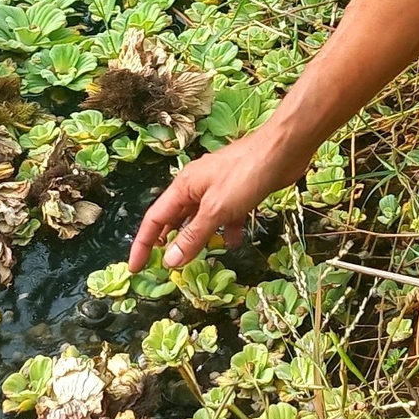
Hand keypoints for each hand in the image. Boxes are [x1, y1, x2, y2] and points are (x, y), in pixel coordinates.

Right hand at [128, 126, 309, 270]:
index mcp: (184, 187)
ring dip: (197, 238)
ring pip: (200, 218)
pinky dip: (225, 230)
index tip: (134, 268)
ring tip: (196, 260)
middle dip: (168, 242)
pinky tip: (233, 243)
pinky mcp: (238, 192)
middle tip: (163, 267)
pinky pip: (225, 215)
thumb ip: (193, 235)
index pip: (154, 219)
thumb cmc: (245, 174)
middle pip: (175, 218)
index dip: (142, 244)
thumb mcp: (216, 209)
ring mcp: (218, 188)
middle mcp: (196, 187)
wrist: (283, 149)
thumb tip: (170, 260)